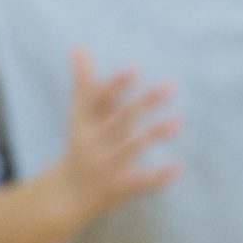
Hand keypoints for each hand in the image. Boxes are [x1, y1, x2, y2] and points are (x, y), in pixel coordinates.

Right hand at [52, 49, 179, 220]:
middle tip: (169, 85)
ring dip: (154, 133)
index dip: (115, 85)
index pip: (99, 100)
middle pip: (119, 120)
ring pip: (131, 147)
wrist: (64, 195)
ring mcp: (106, 165)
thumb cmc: (79, 145)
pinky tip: (178, 167)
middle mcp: (94, 142)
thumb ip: (83, 83)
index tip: (134, 69)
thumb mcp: (78, 116)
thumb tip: (77, 46)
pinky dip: (158, 175)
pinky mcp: (118, 187)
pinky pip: (140, 180)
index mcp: (85, 124)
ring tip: (178, 120)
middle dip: (143, 103)